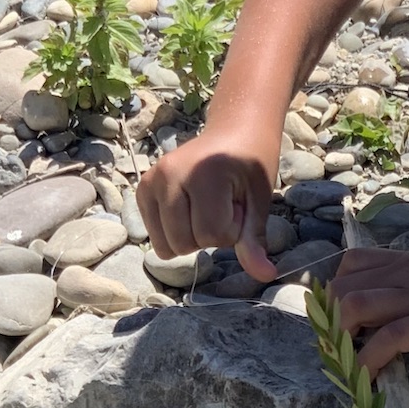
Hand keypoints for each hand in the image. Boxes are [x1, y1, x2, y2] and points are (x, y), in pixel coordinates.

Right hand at [137, 127, 279, 283]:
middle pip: (185, 243)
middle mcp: (170, 174)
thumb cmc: (251, 164)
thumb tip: (265, 275)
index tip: (239, 204)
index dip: (232, 229)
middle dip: (210, 236)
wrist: (234, 132)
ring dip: (191, 237)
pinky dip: (174, 233)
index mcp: (204, 173)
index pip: (212, 235)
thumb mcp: (260, 200)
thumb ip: (254, 239)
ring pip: (167, 246)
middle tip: (222, 205)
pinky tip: (189, 208)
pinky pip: (154, 236)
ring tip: (205, 207)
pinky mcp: (143, 188)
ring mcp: (152, 180)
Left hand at [331, 215, 408, 372]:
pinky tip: (373, 380)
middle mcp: (407, 276)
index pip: (351, 265)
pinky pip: (392, 337)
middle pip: (341, 288)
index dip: (338, 294)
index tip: (342, 323)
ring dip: (343, 339)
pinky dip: (372, 360)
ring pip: (354, 305)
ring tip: (352, 366)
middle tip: (343, 353)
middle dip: (330, 323)